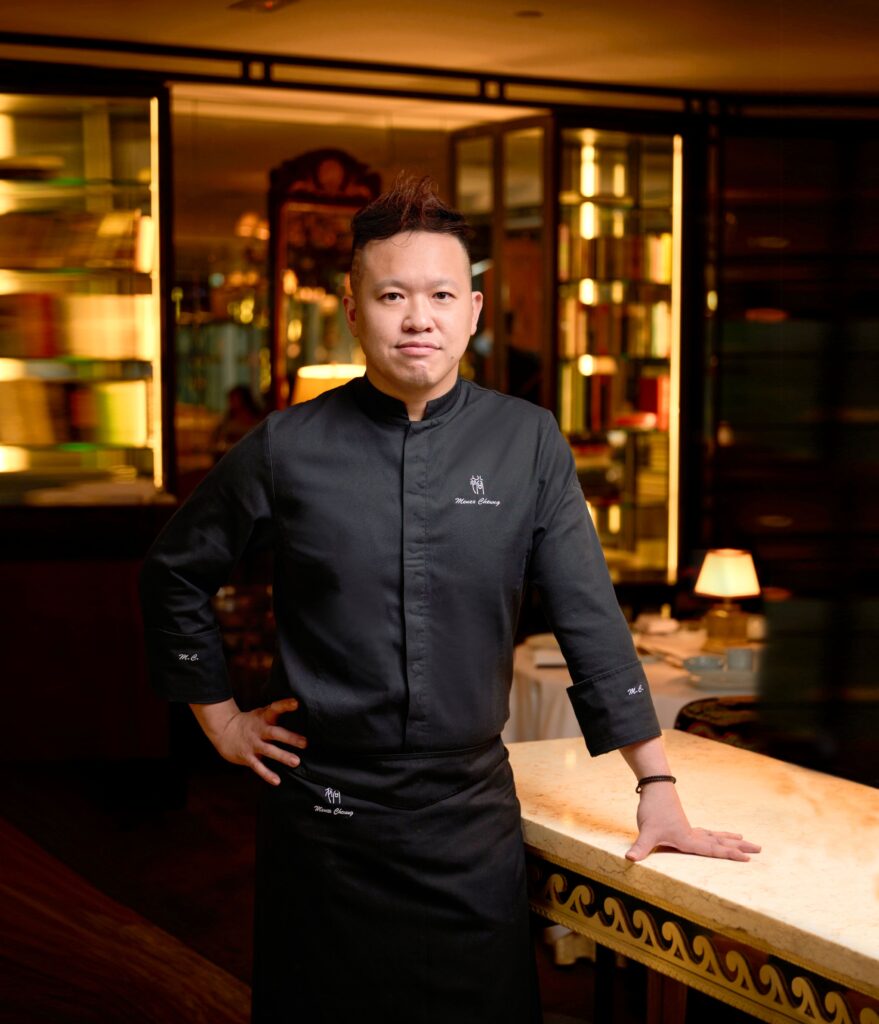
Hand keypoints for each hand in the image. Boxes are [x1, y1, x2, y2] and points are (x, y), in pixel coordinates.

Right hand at [191, 697, 306, 785]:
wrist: (224, 730)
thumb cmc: (250, 722)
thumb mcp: (262, 713)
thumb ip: (277, 712)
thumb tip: (299, 709)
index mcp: (263, 717)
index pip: (275, 708)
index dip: (285, 705)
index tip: (296, 703)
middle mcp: (259, 730)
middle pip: (274, 732)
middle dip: (289, 738)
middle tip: (304, 743)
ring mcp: (253, 744)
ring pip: (268, 750)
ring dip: (282, 756)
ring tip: (295, 761)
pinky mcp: (247, 756)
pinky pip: (258, 766)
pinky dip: (267, 774)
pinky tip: (277, 781)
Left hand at [625, 782, 760, 862]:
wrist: (655, 787)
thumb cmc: (653, 809)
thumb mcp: (646, 831)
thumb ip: (640, 847)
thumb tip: (630, 859)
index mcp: (688, 840)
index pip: (713, 850)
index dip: (730, 855)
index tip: (748, 858)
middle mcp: (692, 835)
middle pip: (720, 842)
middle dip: (739, 847)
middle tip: (759, 848)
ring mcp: (689, 828)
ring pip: (714, 836)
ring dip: (729, 839)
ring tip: (745, 839)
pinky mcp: (683, 824)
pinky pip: (705, 833)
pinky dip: (715, 835)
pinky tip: (716, 836)